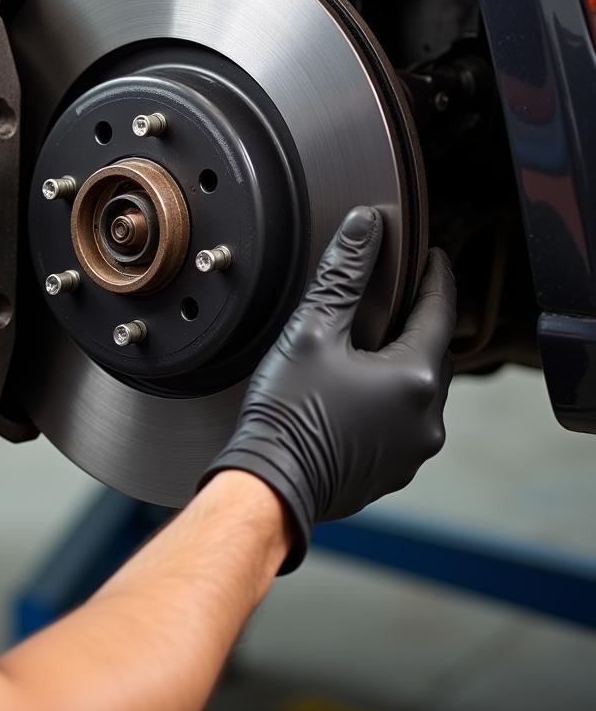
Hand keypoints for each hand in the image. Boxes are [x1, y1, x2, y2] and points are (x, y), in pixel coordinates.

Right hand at [200, 206, 455, 571]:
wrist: (269, 484)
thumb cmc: (288, 413)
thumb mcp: (312, 330)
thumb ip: (343, 274)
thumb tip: (365, 226)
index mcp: (415, 377)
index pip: (439, 310)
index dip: (436, 277)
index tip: (431, 256)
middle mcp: (427, 417)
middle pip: (432, 350)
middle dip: (416, 320)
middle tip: (395, 296)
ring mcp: (413, 449)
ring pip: (420, 388)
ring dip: (403, 362)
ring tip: (369, 343)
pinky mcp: (394, 469)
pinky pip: (404, 420)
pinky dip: (390, 398)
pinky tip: (357, 390)